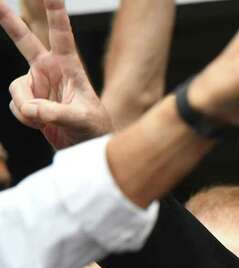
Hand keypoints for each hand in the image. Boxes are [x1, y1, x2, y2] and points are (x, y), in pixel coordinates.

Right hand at [0, 0, 111, 148]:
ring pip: (16, 90)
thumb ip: (57, 114)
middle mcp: (49, 70)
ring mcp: (36, 84)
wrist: (84, 146)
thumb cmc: (92, 129)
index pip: (62, 34)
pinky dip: (27, 119)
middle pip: (24, 41)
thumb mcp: (82, 121)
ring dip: (29, 110)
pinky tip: (42, 124)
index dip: (55, 11)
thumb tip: (31, 109)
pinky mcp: (27, 99)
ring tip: (49, 120)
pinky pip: (15, 106)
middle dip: (9, 20)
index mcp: (69, 66)